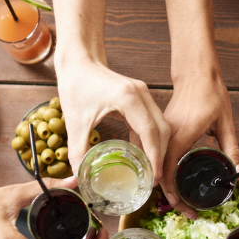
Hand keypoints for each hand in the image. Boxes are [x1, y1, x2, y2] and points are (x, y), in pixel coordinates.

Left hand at [56, 56, 170, 183]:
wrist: (78, 61)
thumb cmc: (76, 85)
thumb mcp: (75, 122)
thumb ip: (77, 152)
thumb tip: (77, 177)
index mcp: (128, 99)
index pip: (150, 132)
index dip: (155, 156)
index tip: (155, 176)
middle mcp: (141, 94)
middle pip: (162, 129)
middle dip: (160, 154)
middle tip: (153, 177)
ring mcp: (143, 93)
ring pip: (160, 125)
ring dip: (157, 146)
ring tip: (149, 168)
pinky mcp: (140, 96)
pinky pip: (152, 120)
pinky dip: (149, 137)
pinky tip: (139, 151)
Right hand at [161, 70, 238, 205]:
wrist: (196, 73)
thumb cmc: (210, 92)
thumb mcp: (225, 122)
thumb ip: (231, 147)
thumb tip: (238, 169)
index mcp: (180, 134)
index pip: (168, 170)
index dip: (172, 192)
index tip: (182, 205)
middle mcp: (166, 135)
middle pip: (159, 173)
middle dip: (170, 195)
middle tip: (187, 211)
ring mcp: (161, 133)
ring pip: (157, 165)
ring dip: (166, 184)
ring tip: (181, 201)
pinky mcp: (162, 131)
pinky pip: (158, 156)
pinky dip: (164, 171)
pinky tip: (177, 181)